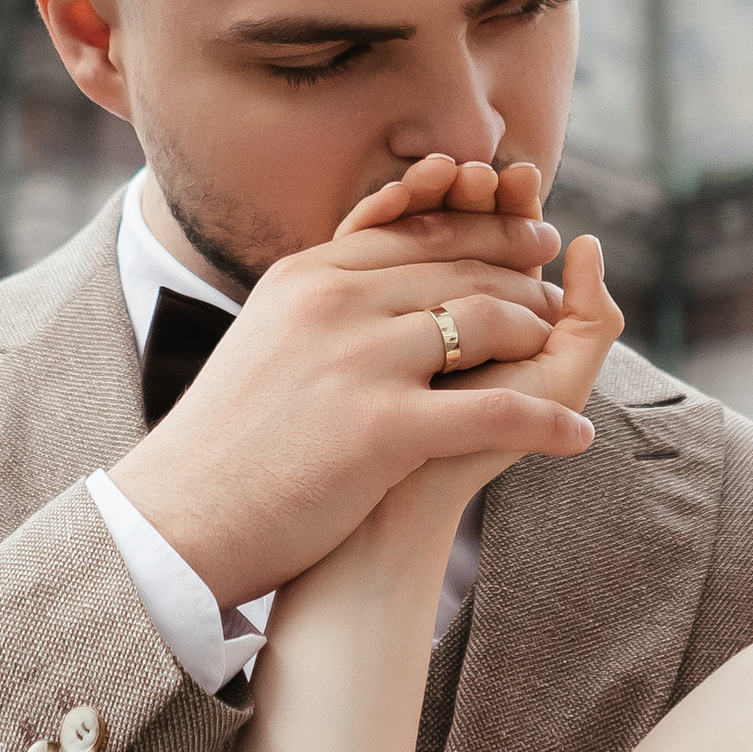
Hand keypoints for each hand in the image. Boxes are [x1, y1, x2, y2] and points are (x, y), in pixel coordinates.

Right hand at [104, 156, 593, 610]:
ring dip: (534, 338)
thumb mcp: (267, 341)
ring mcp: (360, 360)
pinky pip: (494, 412)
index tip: (528, 242)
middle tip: (556, 297)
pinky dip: (544, 425)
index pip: (417, 231)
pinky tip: (575, 438)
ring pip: (484, 322)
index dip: (484, 233)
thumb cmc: (224, 445)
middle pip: (460, 268)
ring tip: (558, 356)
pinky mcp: (382, 428)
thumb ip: (321, 305)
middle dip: (520, 278)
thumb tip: (372, 286)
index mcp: (308, 276)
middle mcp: (335, 302)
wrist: (177, 519)